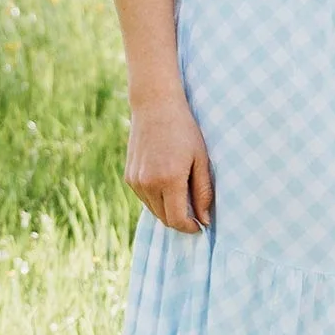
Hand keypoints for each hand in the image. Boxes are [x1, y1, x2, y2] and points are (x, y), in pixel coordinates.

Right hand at [125, 91, 213, 230]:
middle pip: (164, 218)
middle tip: (194, 211)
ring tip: (182, 192)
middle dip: (180, 220)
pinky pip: (145, 198)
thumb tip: (205, 219)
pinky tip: (167, 182)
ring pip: (153, 210)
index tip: (200, 224)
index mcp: (169, 179)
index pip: (177, 220)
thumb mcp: (201, 159)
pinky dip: (157, 199)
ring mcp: (135, 181)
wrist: (155, 106)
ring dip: (168, 210)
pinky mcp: (129, 177)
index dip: (190, 227)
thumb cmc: (184, 130)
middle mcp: (148, 183)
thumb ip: (203, 192)